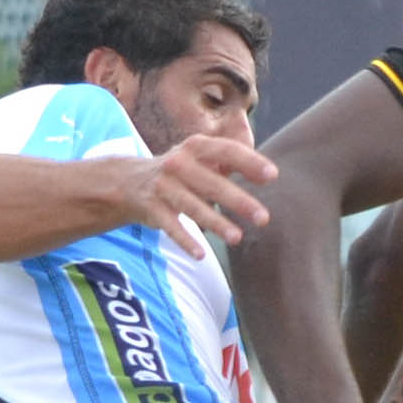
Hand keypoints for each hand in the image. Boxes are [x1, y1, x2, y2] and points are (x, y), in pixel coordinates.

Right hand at [120, 136, 276, 261]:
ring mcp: (163, 186)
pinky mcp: (152, 208)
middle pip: (213, 183)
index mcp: (196, 147)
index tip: (273, 176)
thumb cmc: (180, 171)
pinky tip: (201, 255)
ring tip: (237, 238)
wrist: (129, 181)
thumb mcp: (202, 159)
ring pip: (193, 207)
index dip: (250, 162)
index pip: (227, 151)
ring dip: (216, 223)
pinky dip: (185, 241)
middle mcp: (179, 163)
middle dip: (239, 201)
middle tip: (263, 218)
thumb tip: (269, 173)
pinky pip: (171, 227)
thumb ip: (232, 163)